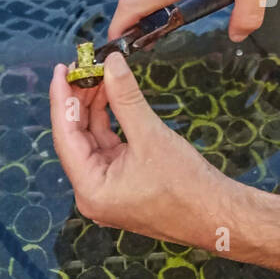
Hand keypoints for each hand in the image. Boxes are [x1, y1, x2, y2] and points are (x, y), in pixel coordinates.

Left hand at [49, 50, 233, 243]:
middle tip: (84, 66)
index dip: (62, 99)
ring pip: (92, 141)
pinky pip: (108, 148)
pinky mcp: (123, 184)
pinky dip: (109, 123)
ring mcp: (107, 190)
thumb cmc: (186, 184)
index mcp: (90, 189)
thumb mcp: (151, 135)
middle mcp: (92, 193)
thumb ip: (125, 98)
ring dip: (95, 109)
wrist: (218, 215)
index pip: (65, 137)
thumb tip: (111, 63)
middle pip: (75, 138)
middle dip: (79, 101)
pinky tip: (112, 98)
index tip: (61, 69)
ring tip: (100, 76)